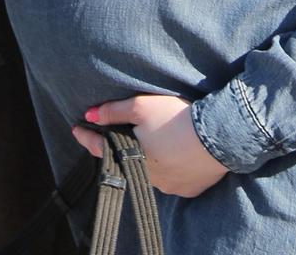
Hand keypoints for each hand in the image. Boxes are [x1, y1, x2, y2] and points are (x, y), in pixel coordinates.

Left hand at [72, 95, 228, 197]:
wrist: (219, 137)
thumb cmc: (175, 118)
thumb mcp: (141, 106)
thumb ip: (113, 111)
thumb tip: (88, 115)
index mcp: (133, 157)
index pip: (101, 148)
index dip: (88, 137)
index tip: (76, 129)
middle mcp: (148, 177)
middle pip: (128, 162)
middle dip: (120, 148)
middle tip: (114, 135)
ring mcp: (169, 185)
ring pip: (150, 173)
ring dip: (146, 159)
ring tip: (150, 142)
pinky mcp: (188, 188)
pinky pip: (173, 179)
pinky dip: (170, 167)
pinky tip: (174, 155)